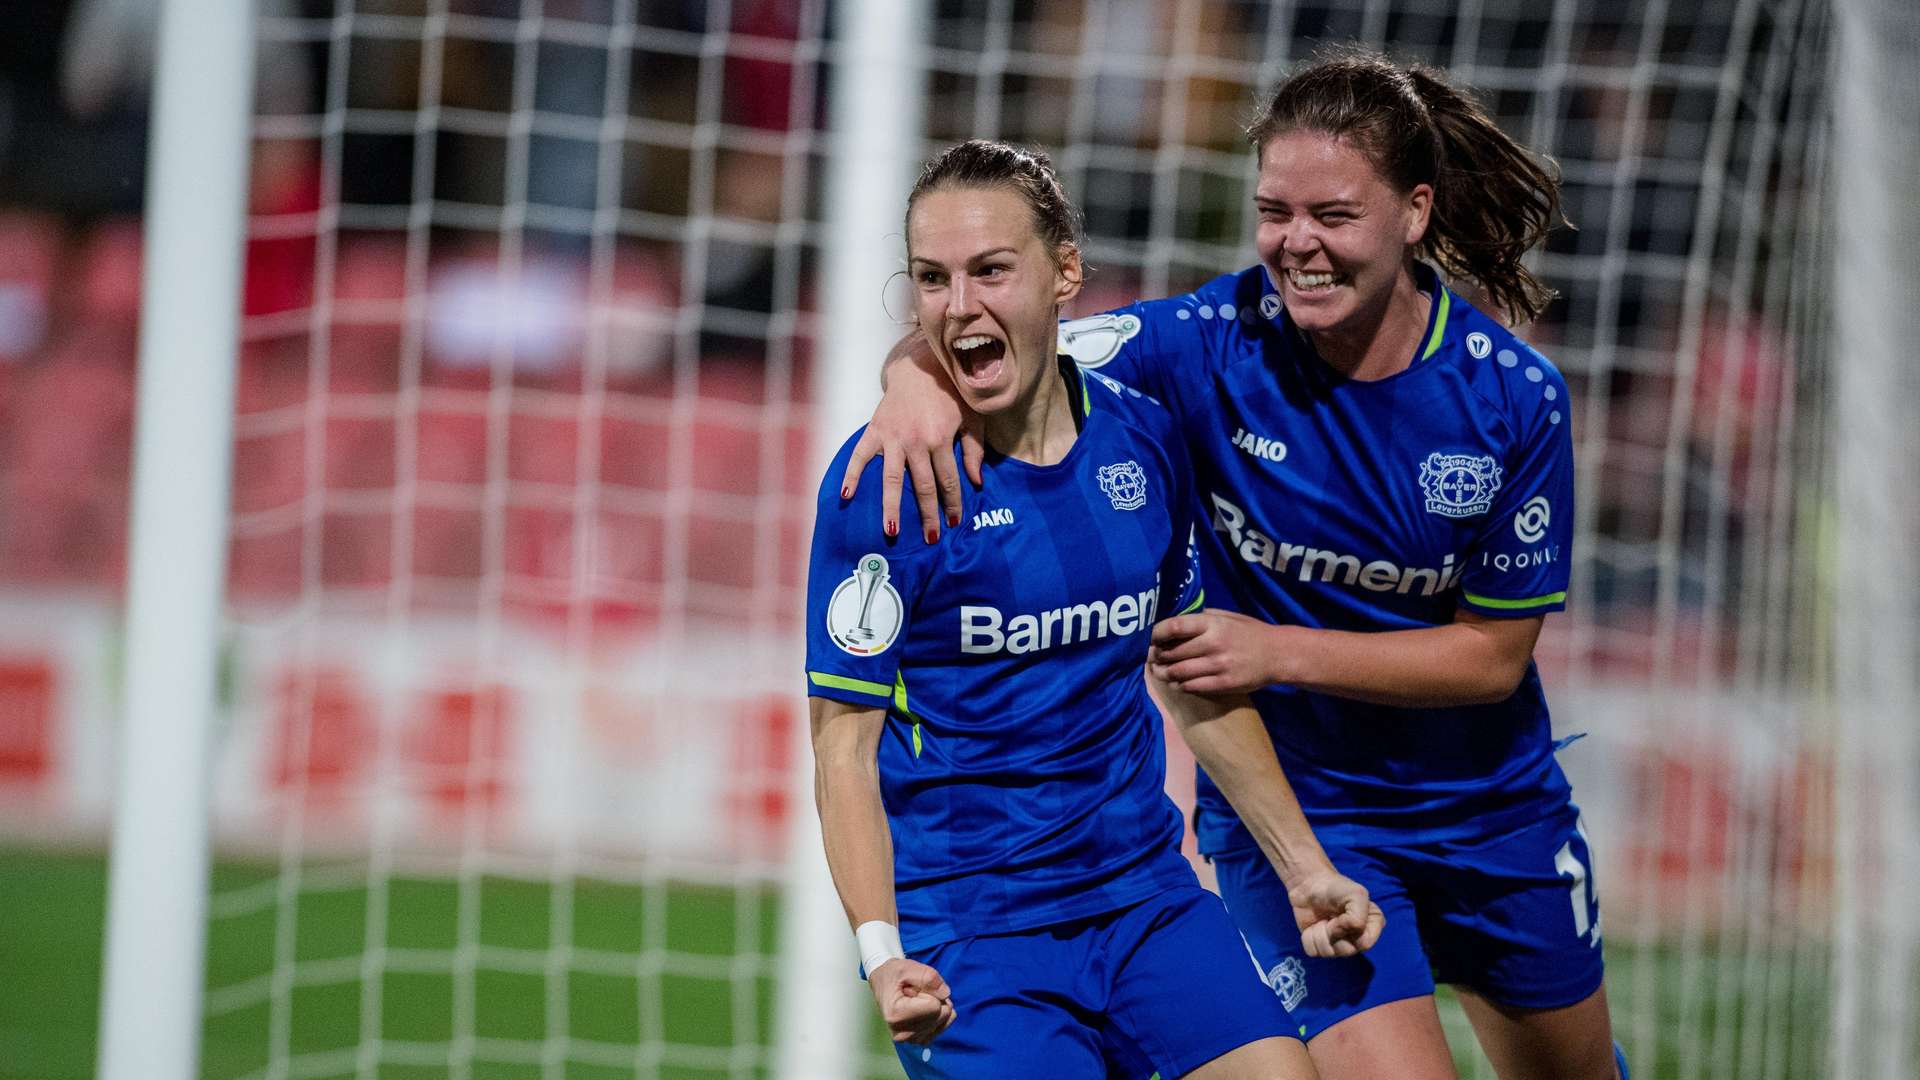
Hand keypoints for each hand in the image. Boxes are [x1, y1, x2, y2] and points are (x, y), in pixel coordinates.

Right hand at [839, 332, 984, 542]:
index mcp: (941, 438)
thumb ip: (973, 450)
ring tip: (891, 531)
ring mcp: (893, 437)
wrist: (921, 364)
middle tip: (930, 539)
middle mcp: (916, 441)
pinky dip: (852, 475)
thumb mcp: (972, 418)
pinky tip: (846, 497)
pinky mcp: (875, 430)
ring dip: (891, 506)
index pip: (948, 481)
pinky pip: (860, 456)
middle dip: (927, 515)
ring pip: (891, 479)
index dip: (952, 504)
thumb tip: (976, 482)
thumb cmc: (951, 392)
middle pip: (922, 486)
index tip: (954, 523)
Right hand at [867, 957, 957, 1044]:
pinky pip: (943, 1026)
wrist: (882, 983)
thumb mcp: (907, 967)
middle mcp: (902, 1033)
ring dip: (936, 1007)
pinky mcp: (918, 1040)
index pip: (935, 1006)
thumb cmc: (893, 975)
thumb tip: (945, 993)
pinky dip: (938, 1015)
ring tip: (917, 1000)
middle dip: (935, 999)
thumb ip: (928, 976)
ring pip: (944, 1020)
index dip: (930, 991)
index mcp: (896, 1015)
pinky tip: (923, 1009)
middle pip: (941, 1015)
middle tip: (916, 993)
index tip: (914, 988)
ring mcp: (910, 1039)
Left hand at [1149, 610, 1283, 694]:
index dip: (1156, 633)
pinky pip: (1191, 687)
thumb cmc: (1250, 633)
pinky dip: (1179, 685)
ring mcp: (1218, 666)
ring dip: (1163, 673)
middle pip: (1172, 653)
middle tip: (1151, 656)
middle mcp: (1214, 644)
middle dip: (1157, 656)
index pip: (1174, 627)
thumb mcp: (1227, 617)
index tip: (1150, 637)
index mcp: (1213, 624)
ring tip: (1159, 670)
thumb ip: (1201, 618)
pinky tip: (1177, 681)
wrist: (1278, 655)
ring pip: (1178, 673)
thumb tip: (1173, 621)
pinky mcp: (1223, 684)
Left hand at [1288, 868, 1384, 958]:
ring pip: (1328, 953)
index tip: (1343, 915)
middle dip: (1334, 932)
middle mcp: (1357, 938)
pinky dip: (1309, 937)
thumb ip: (1358, 918)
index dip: (1352, 931)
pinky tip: (1312, 925)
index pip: (1365, 943)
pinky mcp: (1319, 945)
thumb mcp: (1356, 895)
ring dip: (1320, 934)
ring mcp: (1338, 943)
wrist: (1309, 885)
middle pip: (1346, 951)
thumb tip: (1340, 934)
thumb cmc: (1335, 888)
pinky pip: (1313, 952)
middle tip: (1331, 917)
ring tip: (1322, 919)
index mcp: (1372, 926)